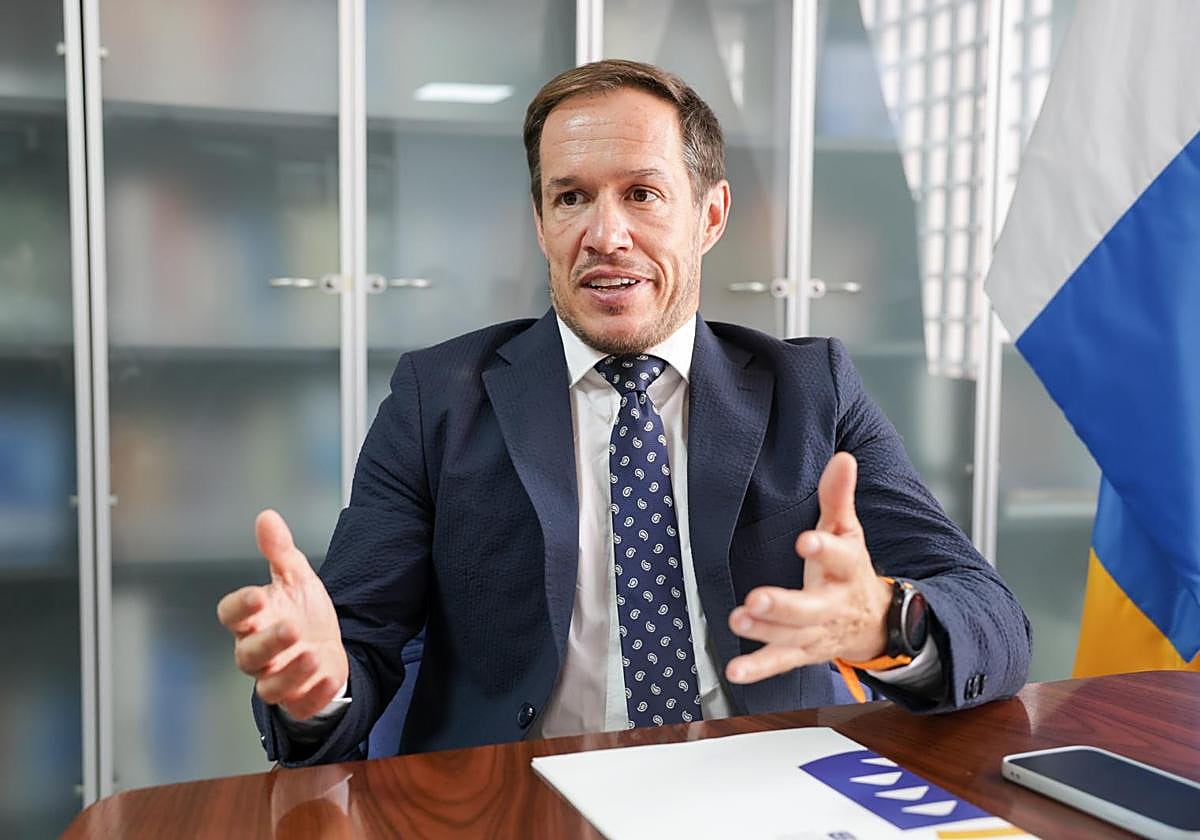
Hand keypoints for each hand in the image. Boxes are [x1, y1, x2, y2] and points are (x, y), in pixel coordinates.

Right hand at [217, 510, 348, 719]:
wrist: (327, 645)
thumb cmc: (302, 611)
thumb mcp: (296, 577)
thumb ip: (279, 550)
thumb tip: (267, 517)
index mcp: (254, 620)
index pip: (231, 615)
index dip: (239, 607)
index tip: (257, 596)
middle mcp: (259, 653)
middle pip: (248, 655)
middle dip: (268, 643)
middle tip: (291, 628)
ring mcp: (278, 678)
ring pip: (270, 687)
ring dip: (291, 673)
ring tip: (313, 653)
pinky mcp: (299, 698)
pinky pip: (301, 703)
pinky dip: (314, 692)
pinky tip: (329, 674)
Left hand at [725, 452, 892, 683]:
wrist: (874, 623)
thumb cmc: (850, 569)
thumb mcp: (848, 531)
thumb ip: (839, 496)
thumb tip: (843, 457)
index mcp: (849, 568)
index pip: (841, 557)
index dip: (825, 549)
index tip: (807, 540)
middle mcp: (834, 604)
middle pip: (811, 607)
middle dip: (784, 605)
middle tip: (757, 599)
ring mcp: (818, 631)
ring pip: (792, 636)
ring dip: (765, 632)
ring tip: (738, 620)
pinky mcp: (803, 651)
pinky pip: (781, 661)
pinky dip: (758, 669)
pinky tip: (736, 671)